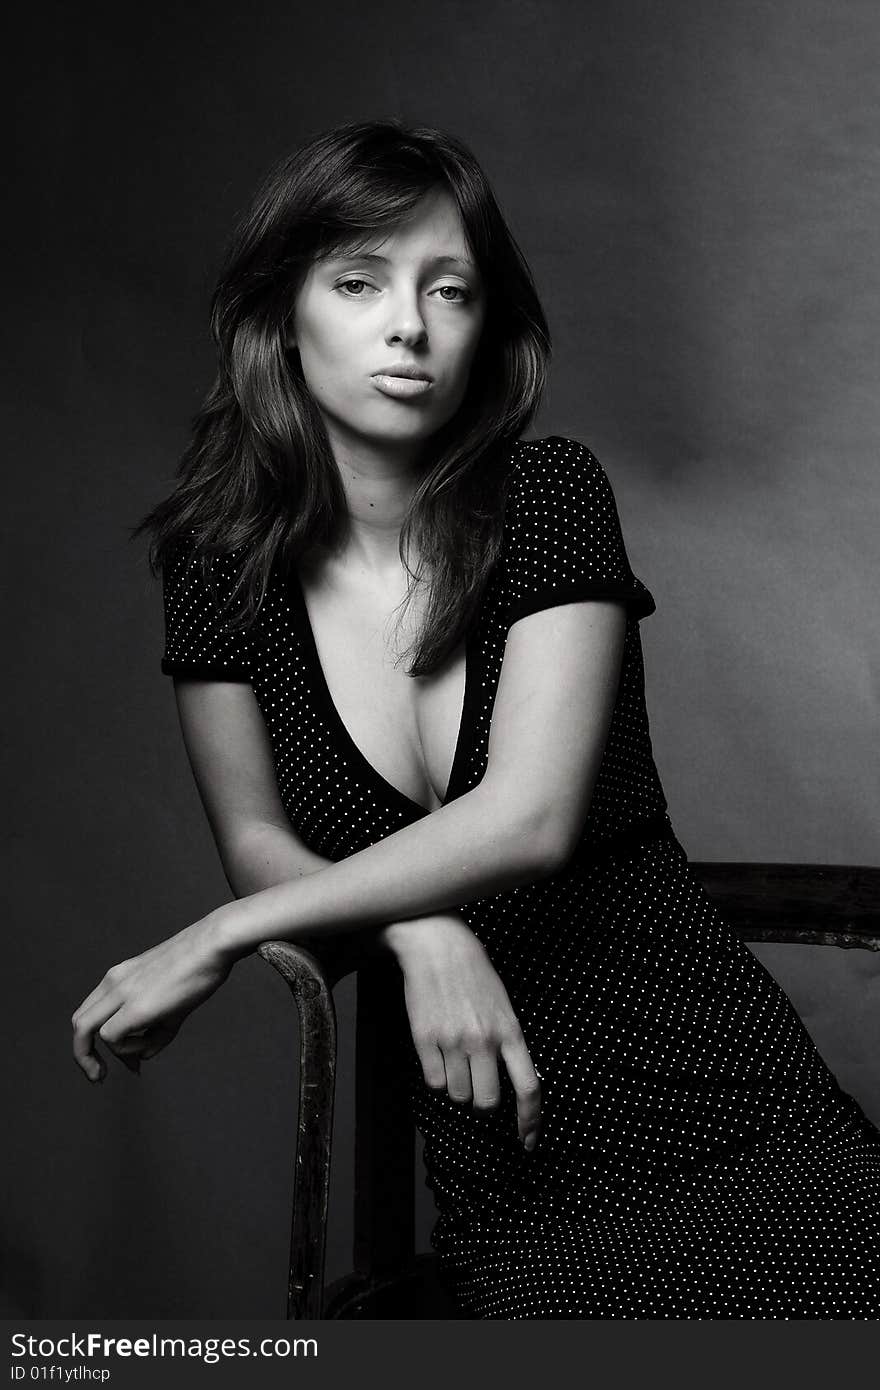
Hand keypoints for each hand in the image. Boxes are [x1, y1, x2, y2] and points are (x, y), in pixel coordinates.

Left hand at [71, 916, 232, 1081]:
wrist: (213, 945)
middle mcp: (114, 982)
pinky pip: (111, 1038)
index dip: (96, 1040)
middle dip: (84, 1055)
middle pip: (79, 1023)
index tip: (120, 1057)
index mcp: (120, 977)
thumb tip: (144, 1057)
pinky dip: (125, 1051)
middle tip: (99, 1076)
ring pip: (86, 1032)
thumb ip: (155, 1032)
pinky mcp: (136, 1007)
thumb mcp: (172, 1001)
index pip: (91, 1011)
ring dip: (110, 1055)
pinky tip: (148, 1047)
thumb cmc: (199, 967)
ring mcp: (122, 993)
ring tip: (138, 1060)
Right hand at [385, 915, 541, 1150]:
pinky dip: (436, 1076)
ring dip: (457, 1087)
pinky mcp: (425, 1039)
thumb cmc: (473, 973)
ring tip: (455, 1060)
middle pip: (487, 1102)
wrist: (437, 946)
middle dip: (483, 1103)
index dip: (530, 1121)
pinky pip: (432, 1082)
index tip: (527, 1141)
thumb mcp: (503, 1005)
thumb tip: (509, 1080)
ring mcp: (453, 1041)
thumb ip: (508, 1042)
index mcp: (509, 1031)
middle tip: (477, 1087)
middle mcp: (483, 1040)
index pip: (528, 1088)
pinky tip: (438, 1053)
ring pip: (457, 1095)